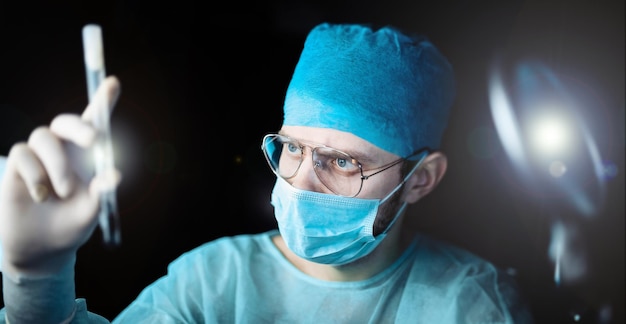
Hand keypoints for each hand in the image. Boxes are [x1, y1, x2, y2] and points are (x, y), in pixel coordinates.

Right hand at [0, 76, 120, 276]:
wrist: (41, 249)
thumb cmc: (72, 225)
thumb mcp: (92, 212)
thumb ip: (102, 193)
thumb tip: (114, 174)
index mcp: (87, 156)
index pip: (95, 123)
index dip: (103, 101)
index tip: (113, 82)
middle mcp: (62, 150)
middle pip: (66, 121)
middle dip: (80, 126)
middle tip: (95, 141)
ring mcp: (38, 156)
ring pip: (43, 137)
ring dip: (57, 163)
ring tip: (62, 191)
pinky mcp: (16, 165)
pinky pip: (22, 155)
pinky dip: (34, 175)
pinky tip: (41, 196)